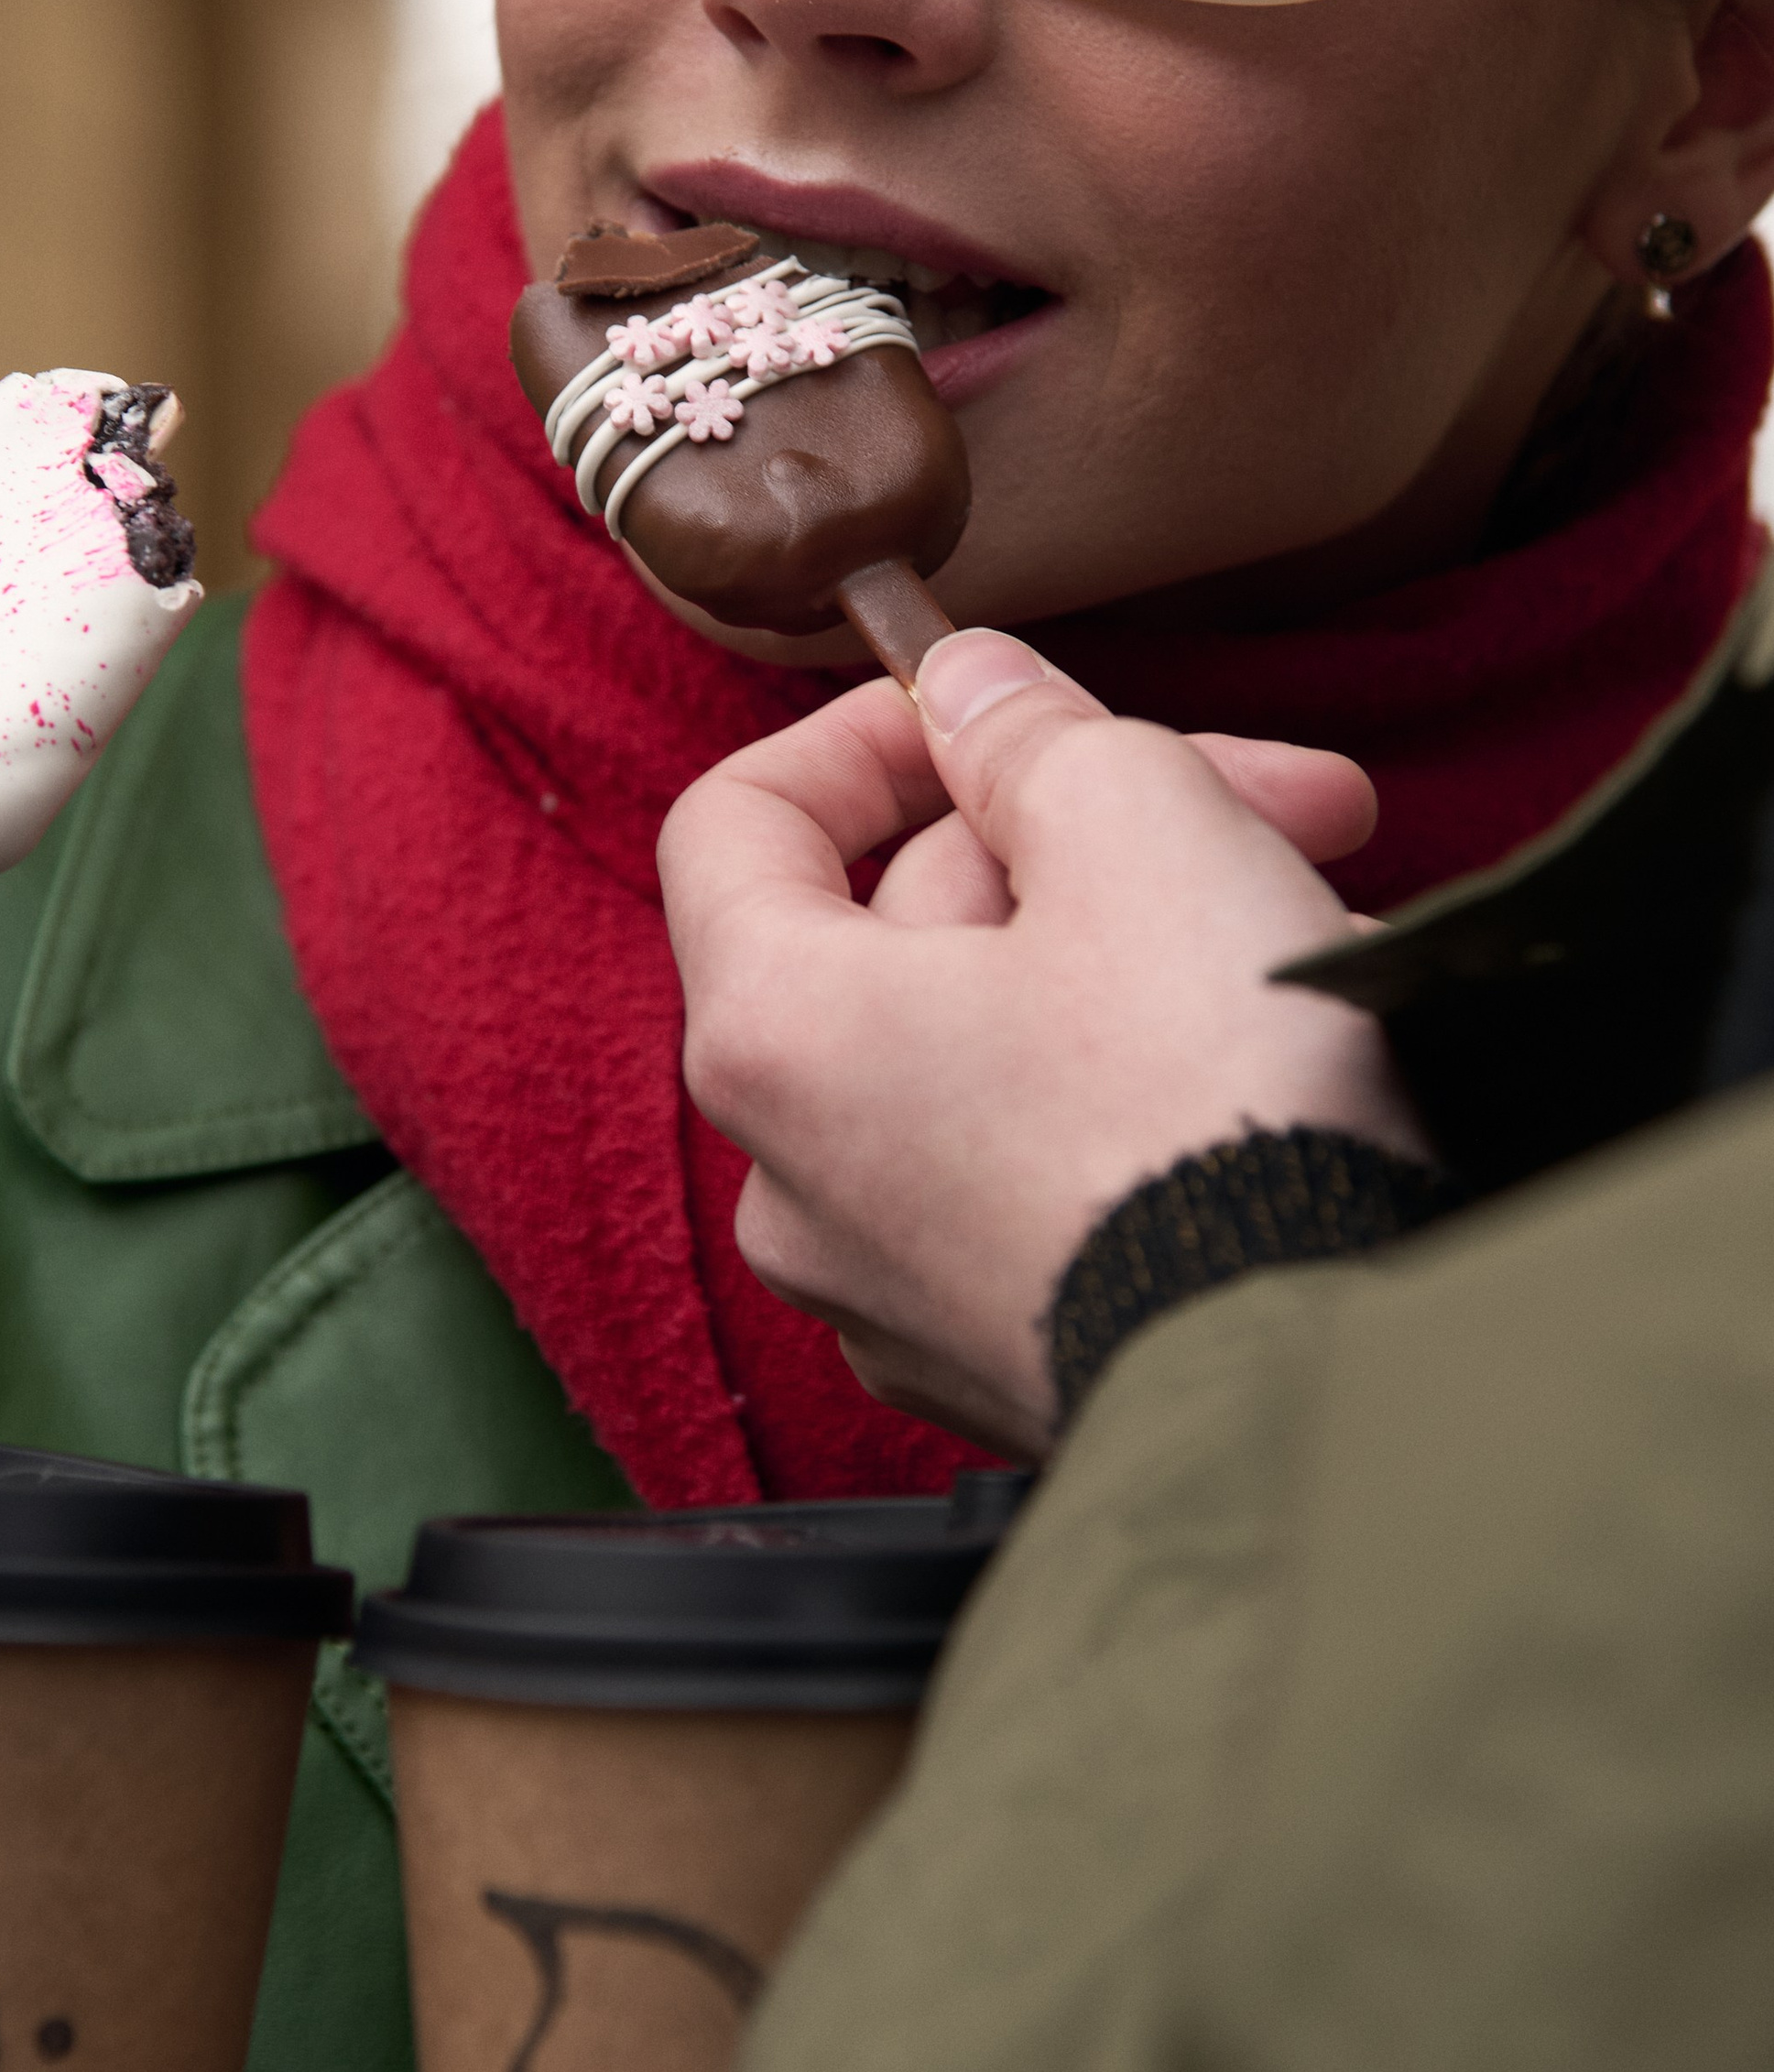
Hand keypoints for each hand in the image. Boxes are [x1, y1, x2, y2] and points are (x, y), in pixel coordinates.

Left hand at [659, 632, 1426, 1455]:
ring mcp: (891, 1290)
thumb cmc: (1214, 1106)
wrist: (1337, 1380)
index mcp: (776, 1032)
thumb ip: (1029, 731)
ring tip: (1319, 919)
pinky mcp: (1002, 1359)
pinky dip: (1143, 1095)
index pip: (735, 823)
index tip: (993, 703)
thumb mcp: (1136, 824)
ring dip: (1144, 953)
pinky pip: (1043, 1173)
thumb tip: (971, 691)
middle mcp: (795, 1179)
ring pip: (994, 1046)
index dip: (865, 732)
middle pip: (904, 927)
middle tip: (1289, 792)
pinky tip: (1286, 1065)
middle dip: (1092, 830)